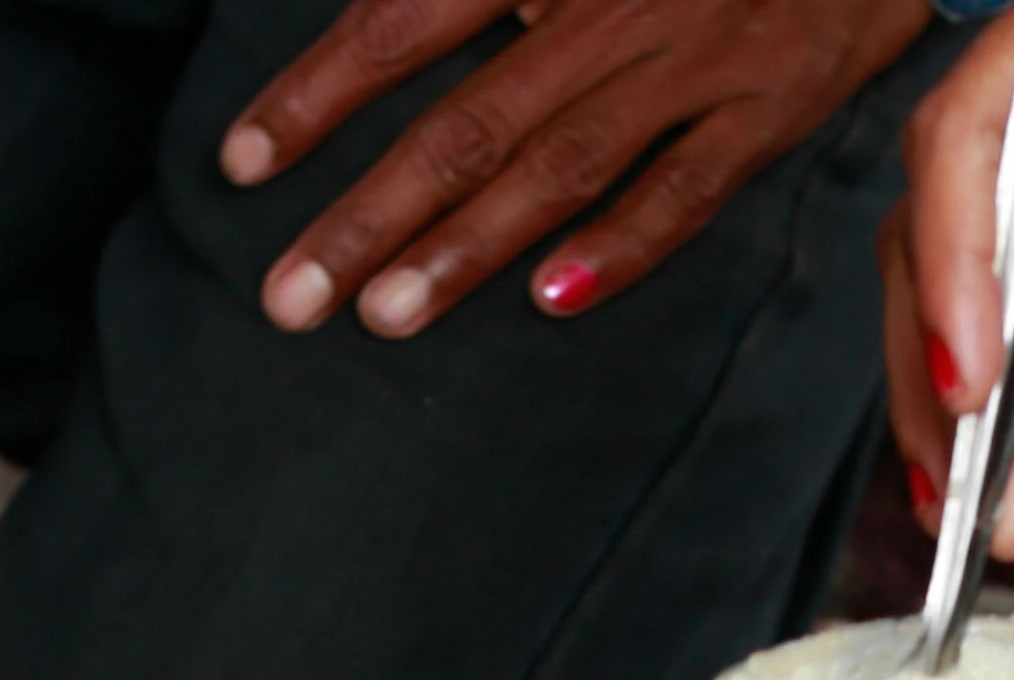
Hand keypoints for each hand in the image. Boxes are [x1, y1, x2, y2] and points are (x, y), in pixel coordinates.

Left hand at [225, 0, 936, 337]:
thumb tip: (389, 19)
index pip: (406, 20)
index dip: (319, 90)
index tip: (240, 158)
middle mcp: (610, 4)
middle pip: (469, 119)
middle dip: (368, 212)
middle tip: (288, 296)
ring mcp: (696, 58)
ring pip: (563, 163)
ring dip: (468, 245)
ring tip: (384, 314)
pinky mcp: (773, 105)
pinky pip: (690, 186)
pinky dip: (624, 241)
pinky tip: (553, 296)